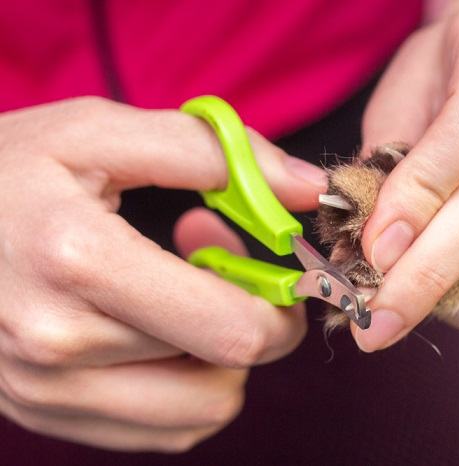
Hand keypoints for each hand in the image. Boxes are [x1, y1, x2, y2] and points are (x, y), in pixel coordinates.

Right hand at [0, 97, 326, 450]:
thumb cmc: (8, 169)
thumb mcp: (103, 130)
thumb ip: (216, 154)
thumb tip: (309, 190)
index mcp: (79, 262)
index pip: (233, 329)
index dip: (283, 303)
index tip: (282, 270)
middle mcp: (58, 344)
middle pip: (225, 372)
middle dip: (254, 320)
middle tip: (225, 265)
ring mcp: (45, 391)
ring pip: (201, 410)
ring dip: (218, 356)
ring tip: (184, 295)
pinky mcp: (43, 413)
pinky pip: (161, 429)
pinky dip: (183, 385)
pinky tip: (156, 330)